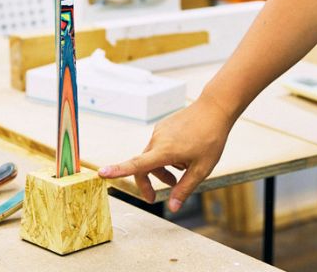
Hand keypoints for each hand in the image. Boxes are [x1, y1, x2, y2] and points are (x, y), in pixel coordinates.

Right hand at [98, 93, 233, 212]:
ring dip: (161, 169)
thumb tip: (172, 208)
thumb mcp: (202, 169)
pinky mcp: (163, 126)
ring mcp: (159, 131)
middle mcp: (157, 139)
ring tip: (183, 171)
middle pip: (143, 166)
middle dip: (149, 182)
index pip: (136, 164)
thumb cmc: (211, 139)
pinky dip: (166, 156)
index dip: (118, 170)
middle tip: (155, 198)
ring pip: (152, 156)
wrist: (214, 108)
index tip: (102, 173)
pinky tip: (184, 154)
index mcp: (165, 151)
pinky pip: (159, 145)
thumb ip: (185, 189)